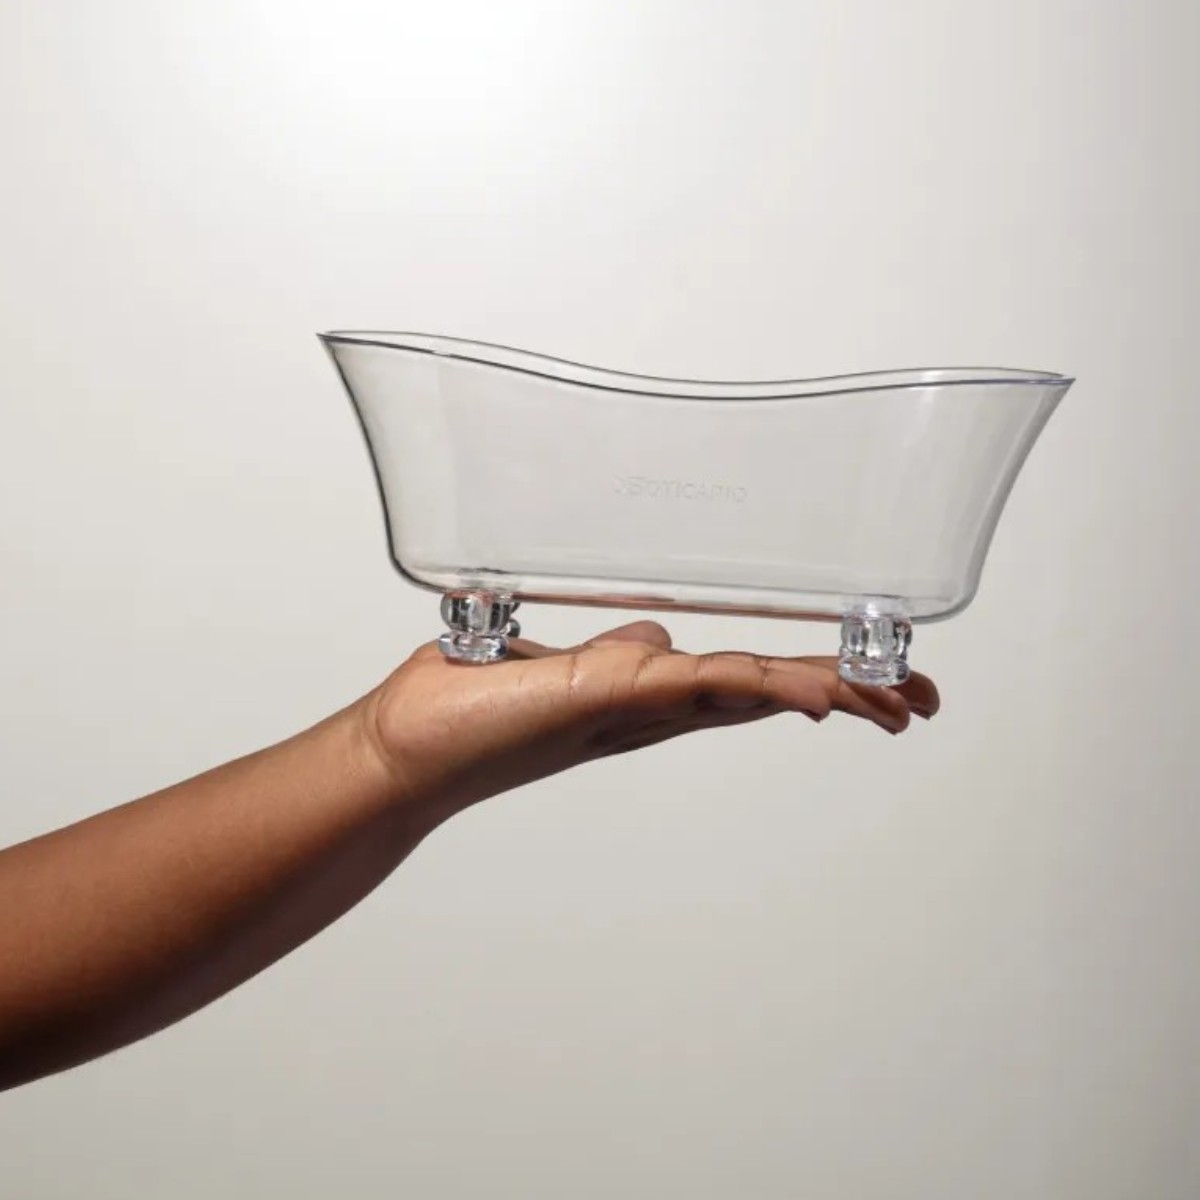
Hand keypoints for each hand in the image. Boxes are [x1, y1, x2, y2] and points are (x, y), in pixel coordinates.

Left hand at [364, 620, 938, 815]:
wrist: (403, 747)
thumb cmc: (460, 709)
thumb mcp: (549, 661)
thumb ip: (608, 652)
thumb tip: (650, 634)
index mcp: (642, 691)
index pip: (742, 682)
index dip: (809, 681)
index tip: (869, 684)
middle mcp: (648, 704)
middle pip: (764, 694)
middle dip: (848, 693)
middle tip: (920, 702)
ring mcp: (632, 702)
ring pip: (748, 692)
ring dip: (828, 691)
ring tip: (902, 699)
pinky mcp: (605, 694)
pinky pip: (696, 684)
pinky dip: (760, 685)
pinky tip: (818, 689)